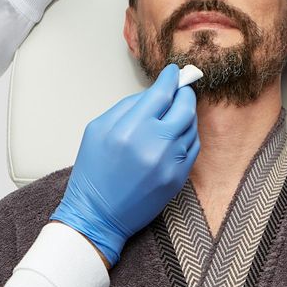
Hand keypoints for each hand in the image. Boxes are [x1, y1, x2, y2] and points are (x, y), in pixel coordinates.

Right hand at [51, 64, 199, 265]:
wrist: (98, 215)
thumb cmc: (93, 173)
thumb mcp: (98, 130)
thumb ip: (126, 106)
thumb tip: (153, 92)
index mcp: (130, 128)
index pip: (161, 93)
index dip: (170, 79)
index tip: (174, 72)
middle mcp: (154, 144)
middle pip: (184, 106)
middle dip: (184, 93)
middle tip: (181, 88)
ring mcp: (170, 162)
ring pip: (191, 126)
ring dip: (187, 114)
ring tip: (177, 111)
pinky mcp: (178, 178)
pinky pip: (193, 147)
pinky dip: (189, 135)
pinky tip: (179, 132)